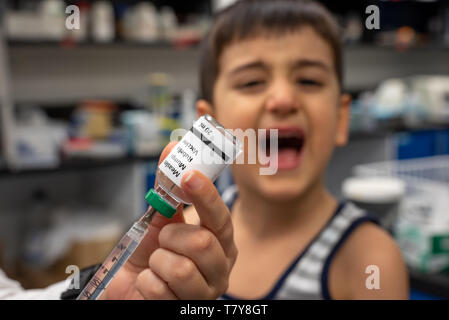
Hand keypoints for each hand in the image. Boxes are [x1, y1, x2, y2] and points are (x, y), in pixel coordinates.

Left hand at [102, 142, 236, 298]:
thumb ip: (168, 189)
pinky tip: (150, 282)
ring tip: (156, 263)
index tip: (188, 176)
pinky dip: (146, 281)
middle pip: (202, 243)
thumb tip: (172, 149)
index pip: (220, 217)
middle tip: (163, 239)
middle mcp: (220, 268)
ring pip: (180, 268)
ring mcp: (205, 292)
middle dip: (172, 237)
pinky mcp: (185, 309)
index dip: (205, 196)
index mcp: (220, 241)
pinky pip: (159, 289)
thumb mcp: (160, 219)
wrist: (130, 283)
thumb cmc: (151, 251)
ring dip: (157, 261)